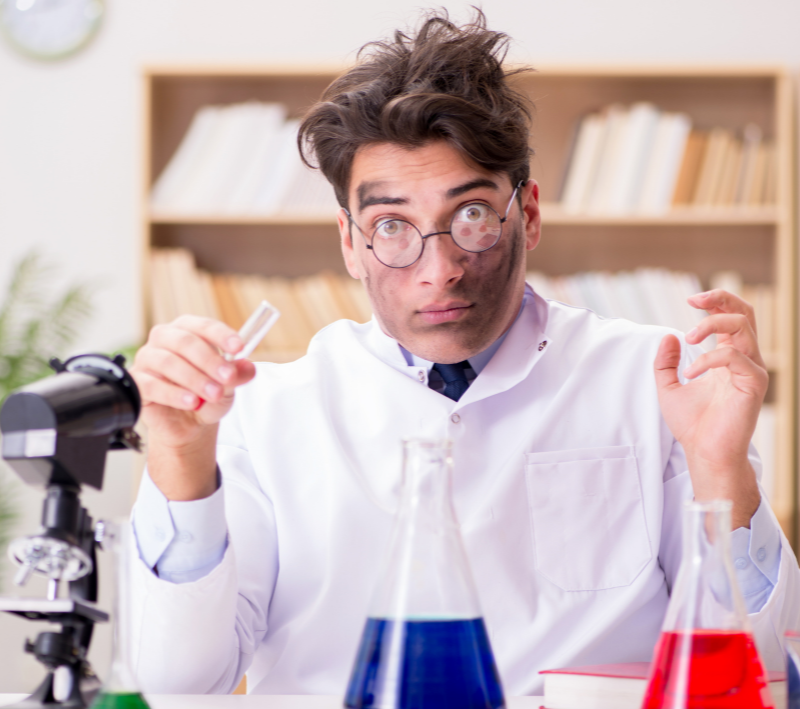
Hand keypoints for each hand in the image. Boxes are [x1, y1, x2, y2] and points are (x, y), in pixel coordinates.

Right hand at [130, 315, 255, 499]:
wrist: (189, 423)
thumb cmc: (207, 394)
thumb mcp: (228, 385)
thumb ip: (237, 374)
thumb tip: (248, 367)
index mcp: (188, 329)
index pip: (203, 326)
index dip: (221, 335)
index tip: (239, 347)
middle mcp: (164, 339)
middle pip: (184, 342)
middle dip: (209, 360)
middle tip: (227, 378)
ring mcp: (147, 358)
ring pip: (167, 362)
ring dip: (194, 379)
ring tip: (213, 394)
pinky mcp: (137, 382)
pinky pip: (152, 385)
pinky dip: (174, 394)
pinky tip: (192, 402)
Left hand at [653, 289, 765, 528]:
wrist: (704, 452)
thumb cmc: (692, 424)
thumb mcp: (667, 387)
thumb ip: (666, 362)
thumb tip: (668, 337)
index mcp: (728, 357)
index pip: (731, 317)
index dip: (715, 301)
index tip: (690, 300)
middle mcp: (744, 359)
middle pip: (745, 313)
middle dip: (720, 300)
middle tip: (693, 302)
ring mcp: (751, 370)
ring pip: (743, 327)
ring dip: (712, 324)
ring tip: (689, 338)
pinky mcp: (754, 384)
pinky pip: (734, 357)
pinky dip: (709, 359)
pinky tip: (690, 374)